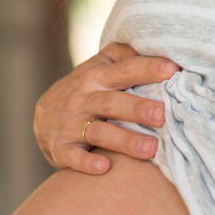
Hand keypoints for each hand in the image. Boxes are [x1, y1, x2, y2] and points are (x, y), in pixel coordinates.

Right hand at [34, 43, 179, 174]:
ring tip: (150, 149)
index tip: (172, 70)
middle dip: (137, 108)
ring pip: (98, 132)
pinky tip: (104, 168)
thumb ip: (123, 56)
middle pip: (112, 103)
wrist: (42, 119)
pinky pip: (72, 156)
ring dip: (124, 140)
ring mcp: (69, 125)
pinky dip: (86, 163)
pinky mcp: (60, 149)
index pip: (124, 70)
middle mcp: (82, 99)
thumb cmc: (83, 91)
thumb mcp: (97, 67)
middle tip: (162, 115)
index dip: (147, 69)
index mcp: (95, 77)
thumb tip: (158, 47)